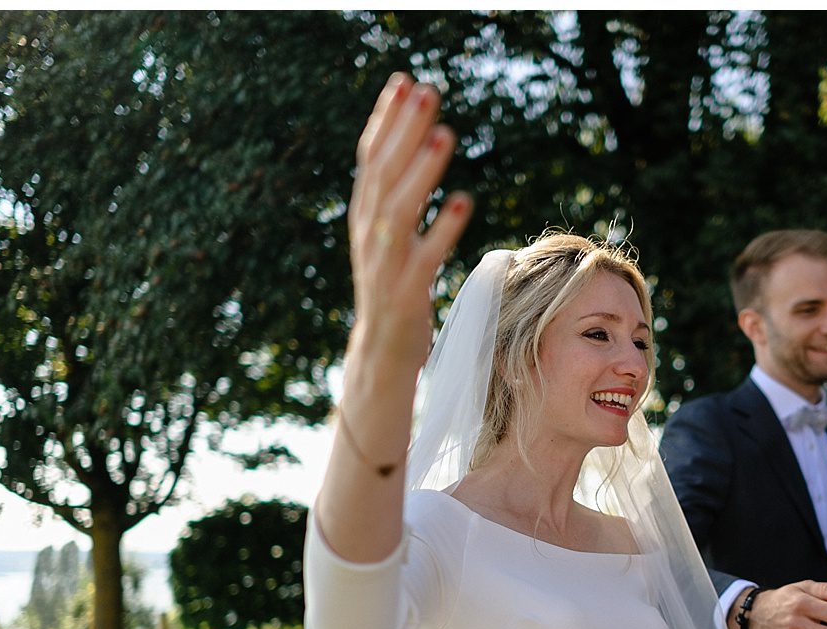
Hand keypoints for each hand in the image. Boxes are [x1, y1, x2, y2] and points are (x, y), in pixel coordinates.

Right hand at [347, 73, 471, 371]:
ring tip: (445, 135)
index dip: (386, 119)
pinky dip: (442, 228)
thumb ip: (393, 194)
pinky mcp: (407, 290)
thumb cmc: (393, 287)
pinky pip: (426, 255)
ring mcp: (386, 262)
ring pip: (400, 209)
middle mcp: (369, 233)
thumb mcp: (386, 235)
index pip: (371, 157)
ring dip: (421, 171)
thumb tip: (411, 143)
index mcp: (364, 215)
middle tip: (427, 90)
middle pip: (384, 173)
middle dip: (404, 130)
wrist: (383, 349)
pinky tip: (463, 200)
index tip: (404, 81)